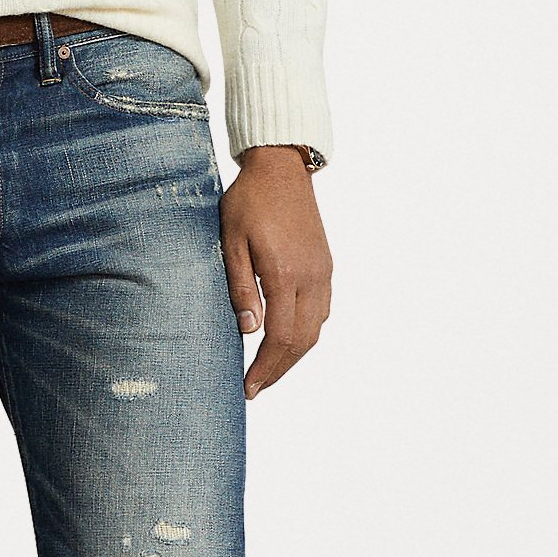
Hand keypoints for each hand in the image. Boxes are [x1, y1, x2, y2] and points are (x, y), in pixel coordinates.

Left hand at [221, 145, 332, 398]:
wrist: (281, 169)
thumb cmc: (248, 201)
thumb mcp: (231, 242)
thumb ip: (240, 287)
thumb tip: (249, 331)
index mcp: (285, 273)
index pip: (281, 337)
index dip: (265, 367)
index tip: (248, 387)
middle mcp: (311, 277)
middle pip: (303, 341)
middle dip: (279, 369)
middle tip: (256, 387)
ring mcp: (323, 272)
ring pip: (316, 329)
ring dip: (294, 355)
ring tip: (269, 369)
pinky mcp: (326, 266)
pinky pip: (322, 310)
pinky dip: (306, 333)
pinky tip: (288, 338)